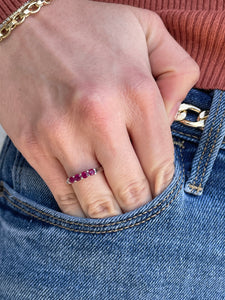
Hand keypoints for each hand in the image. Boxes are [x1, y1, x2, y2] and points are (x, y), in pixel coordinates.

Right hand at [0, 0, 198, 217]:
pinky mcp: (34, 145)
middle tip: (137, 200)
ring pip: (97, 202)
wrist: (27, 25)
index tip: (157, 188)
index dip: (162, 186)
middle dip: (138, 203)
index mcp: (136, 91)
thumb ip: (177, 74)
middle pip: (131, 189)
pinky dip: (80, 209)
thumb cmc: (89, 29)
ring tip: (116, 207)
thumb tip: (172, 120)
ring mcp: (62, 134)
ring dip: (111, 213)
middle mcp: (100, 116)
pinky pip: (63, 195)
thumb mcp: (148, 32)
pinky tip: (89, 203)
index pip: (160, 164)